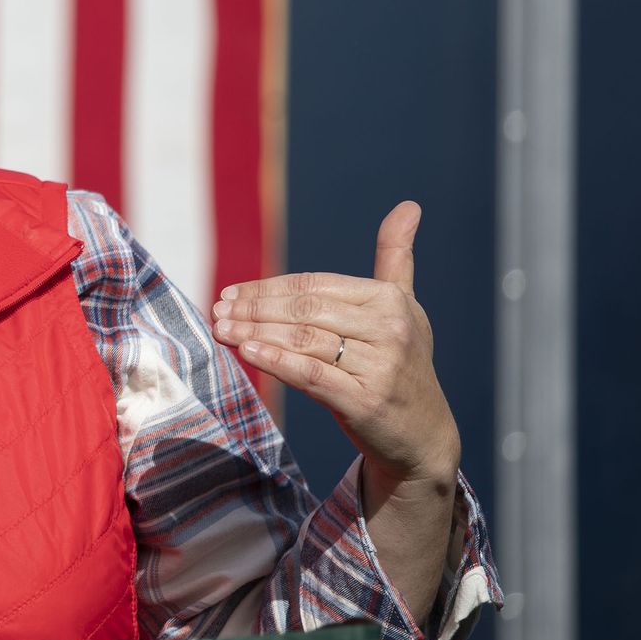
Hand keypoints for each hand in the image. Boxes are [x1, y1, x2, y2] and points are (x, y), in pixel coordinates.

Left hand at [209, 201, 460, 493]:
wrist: (422, 435)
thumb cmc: (402, 364)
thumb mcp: (403, 308)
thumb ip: (395, 257)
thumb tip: (409, 205)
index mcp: (390, 300)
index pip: (315, 285)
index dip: (269, 287)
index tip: (232, 291)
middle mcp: (389, 329)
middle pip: (305, 310)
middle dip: (255, 308)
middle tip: (218, 309)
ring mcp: (379, 366)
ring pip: (302, 340)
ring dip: (254, 332)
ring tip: (221, 328)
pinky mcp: (365, 401)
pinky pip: (310, 374)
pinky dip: (275, 360)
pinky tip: (245, 351)